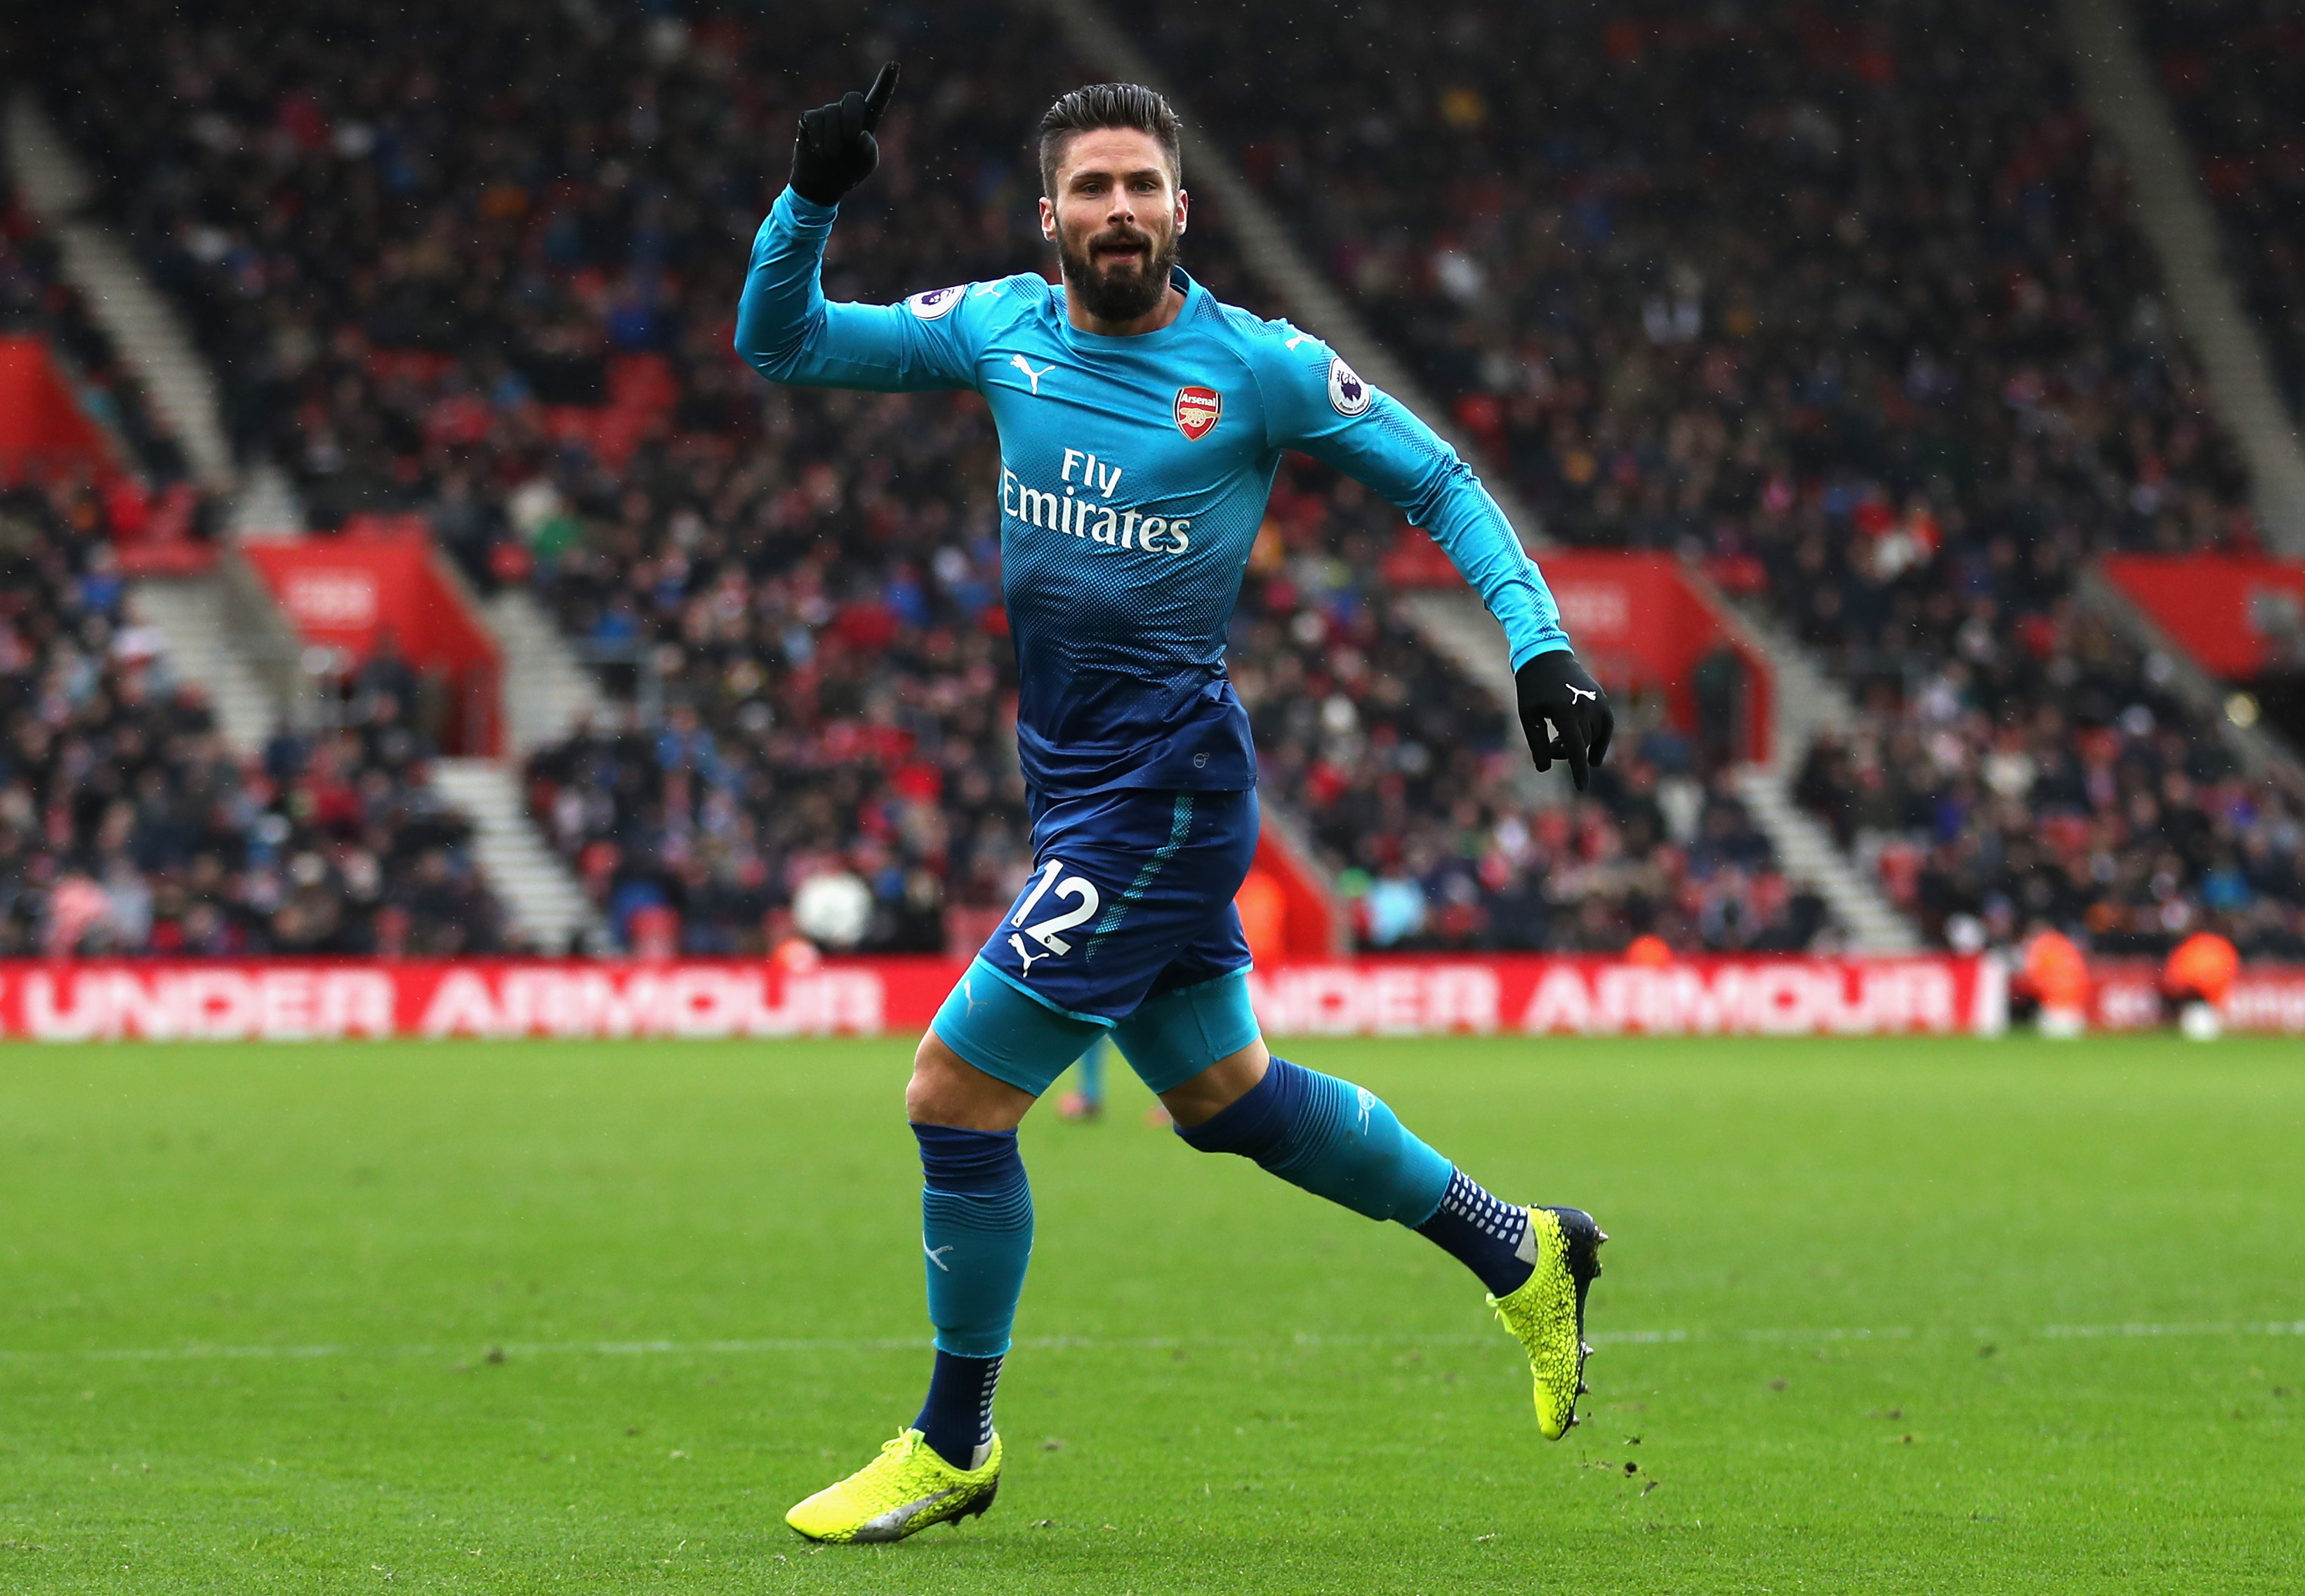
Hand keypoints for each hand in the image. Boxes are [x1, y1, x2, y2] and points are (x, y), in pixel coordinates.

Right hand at [789, 61, 898, 204]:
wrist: (822, 182)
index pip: (878, 98)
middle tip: (850, 138)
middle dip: (852, 118)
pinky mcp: (809, 118)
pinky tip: (818, 150)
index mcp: (866, 121)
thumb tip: (863, 133)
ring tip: (832, 155)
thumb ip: (869, 152)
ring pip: (831, 114)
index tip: (894, 64)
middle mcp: (847, 112)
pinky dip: (818, 139)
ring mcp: (827, 113)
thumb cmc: (847, 171)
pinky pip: (814, 121)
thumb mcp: (864, 166)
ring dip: (833, 139)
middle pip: (853, 98)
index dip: (886, 82)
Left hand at [1514, 650, 1613, 789]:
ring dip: (1579, 745)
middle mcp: (1584, 706)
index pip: (1575, 748)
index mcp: (1564, 711)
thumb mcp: (1528, 717)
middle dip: (1565, 752)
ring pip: (1594, 738)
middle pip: (1582, 744)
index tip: (1581, 788)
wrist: (1547, 658)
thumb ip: (1536, 743)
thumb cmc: (1532, 689)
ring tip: (1559, 738)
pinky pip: (1606, 727)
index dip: (1578, 770)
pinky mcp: (1602, 700)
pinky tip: (1592, 757)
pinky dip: (1600, 741)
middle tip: (1550, 746)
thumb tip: (1544, 768)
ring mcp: (1597, 702)